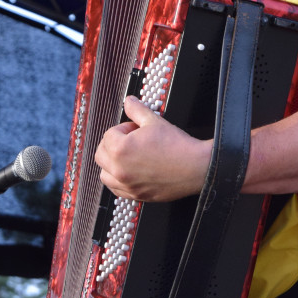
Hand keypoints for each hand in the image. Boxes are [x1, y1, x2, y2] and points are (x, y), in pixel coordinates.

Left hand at [94, 96, 210, 201]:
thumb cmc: (177, 147)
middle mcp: (120, 170)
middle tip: (131, 140)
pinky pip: (116, 189)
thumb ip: (136, 110)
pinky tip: (129, 172)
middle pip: (101, 154)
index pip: (109, 134)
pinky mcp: (136, 195)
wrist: (196, 167)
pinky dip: (118, 181)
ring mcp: (127, 185)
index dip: (123, 128)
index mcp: (121, 150)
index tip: (136, 129)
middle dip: (113, 144)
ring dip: (111, 163)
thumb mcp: (155, 121)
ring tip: (127, 157)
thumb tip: (128, 101)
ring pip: (104, 174)